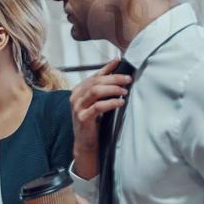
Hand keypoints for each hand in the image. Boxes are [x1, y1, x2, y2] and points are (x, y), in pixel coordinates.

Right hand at [70, 58, 132, 176]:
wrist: (86, 142)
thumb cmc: (94, 120)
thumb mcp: (97, 100)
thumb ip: (103, 86)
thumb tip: (116, 65)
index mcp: (78, 90)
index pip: (95, 75)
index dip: (108, 68)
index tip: (121, 62)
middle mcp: (75, 97)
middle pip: (96, 81)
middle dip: (114, 79)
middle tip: (128, 79)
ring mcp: (77, 108)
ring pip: (96, 91)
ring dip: (113, 89)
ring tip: (125, 91)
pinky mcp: (82, 118)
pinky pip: (98, 106)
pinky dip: (111, 103)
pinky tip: (120, 103)